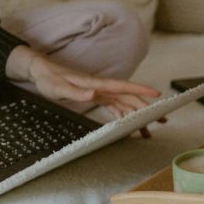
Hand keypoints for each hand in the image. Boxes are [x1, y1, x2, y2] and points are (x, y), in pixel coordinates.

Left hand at [7, 45, 162, 135]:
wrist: (41, 71)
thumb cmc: (49, 79)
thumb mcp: (58, 88)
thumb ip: (76, 92)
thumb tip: (94, 95)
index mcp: (97, 84)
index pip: (123, 86)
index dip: (141, 89)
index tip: (157, 94)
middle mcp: (103, 88)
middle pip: (130, 97)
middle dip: (147, 108)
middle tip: (162, 120)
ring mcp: (101, 93)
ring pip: (125, 104)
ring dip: (137, 116)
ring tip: (147, 131)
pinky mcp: (97, 97)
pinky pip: (116, 107)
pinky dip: (124, 116)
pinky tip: (129, 126)